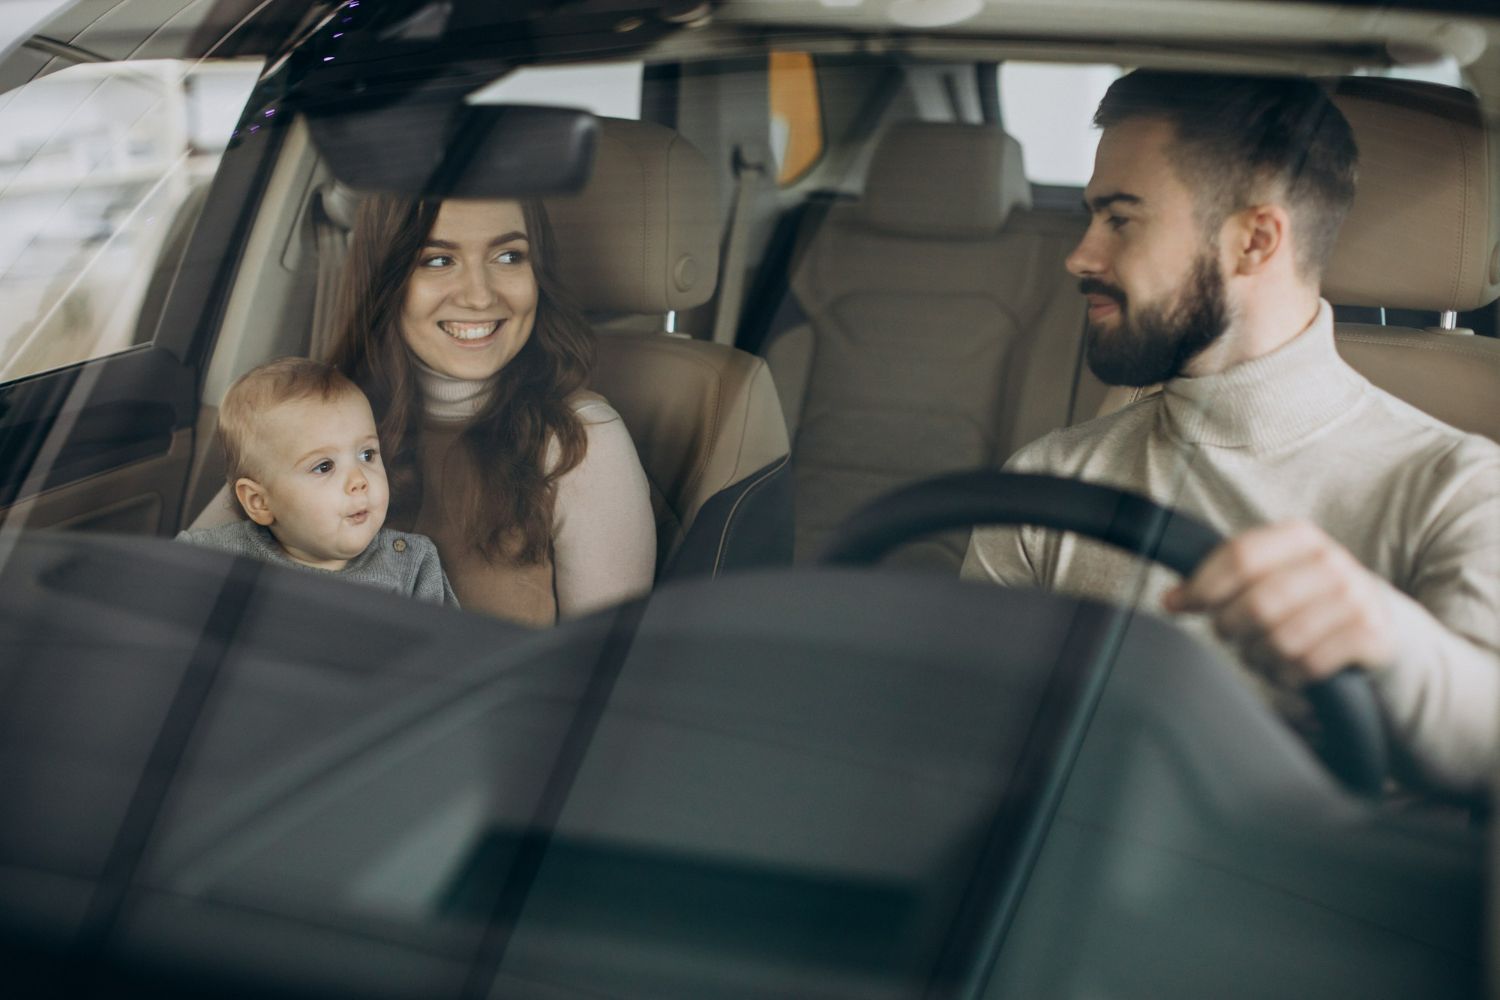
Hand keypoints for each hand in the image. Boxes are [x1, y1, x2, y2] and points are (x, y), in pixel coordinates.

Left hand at [1162, 520, 1394, 681]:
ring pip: (1281, 640)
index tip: (1177, 604)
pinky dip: (1286, 675)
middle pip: (1258, 603)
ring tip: (1258, 654)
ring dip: (1257, 656)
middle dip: (1229, 627)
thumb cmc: (1303, 596)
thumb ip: (1220, 578)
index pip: (1240, 556)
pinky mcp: (1371, 635)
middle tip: (1228, 634)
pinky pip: (1309, 664)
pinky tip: (1285, 669)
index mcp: (1300, 536)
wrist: (1376, 621)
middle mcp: (1332, 561)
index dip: (1202, 585)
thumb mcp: (1268, 573)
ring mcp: (1356, 598)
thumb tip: (1170, 600)